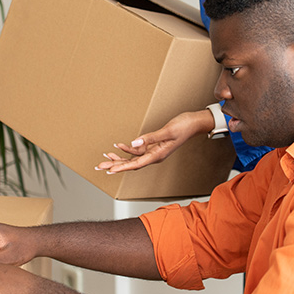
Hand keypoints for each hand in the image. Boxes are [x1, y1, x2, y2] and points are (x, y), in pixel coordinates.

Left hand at [96, 109, 212, 173]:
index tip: (110, 170)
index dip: (122, 167)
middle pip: (131, 164)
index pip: (136, 164)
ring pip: (133, 158)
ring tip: (105, 157)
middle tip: (99, 166)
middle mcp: (154, 156)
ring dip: (119, 158)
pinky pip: (138, 150)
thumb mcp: (167, 131)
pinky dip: (127, 148)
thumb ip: (150, 138)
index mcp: (157, 155)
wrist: (194, 123)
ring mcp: (154, 151)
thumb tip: (134, 143)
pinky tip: (118, 146)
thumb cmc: (184, 126)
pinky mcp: (154, 145)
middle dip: (115, 165)